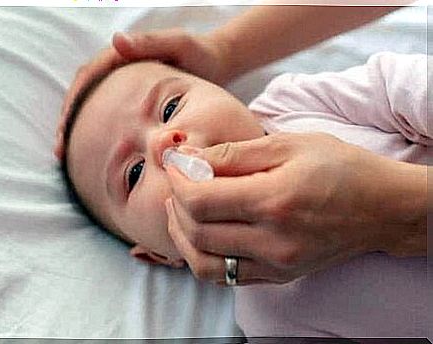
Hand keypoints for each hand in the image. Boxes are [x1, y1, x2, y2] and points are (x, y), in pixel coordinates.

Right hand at [54, 29, 230, 159]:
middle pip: (82, 97)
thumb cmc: (199, 53)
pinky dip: (100, 134)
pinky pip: (110, 118)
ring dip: (79, 132)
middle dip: (68, 123)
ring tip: (69, 159)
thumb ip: (150, 43)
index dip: (72, 105)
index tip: (64, 129)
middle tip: (59, 152)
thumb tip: (115, 41)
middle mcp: (116, 71)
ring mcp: (124, 88)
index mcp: (121, 56)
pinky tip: (98, 155)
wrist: (217, 63)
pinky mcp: (134, 102)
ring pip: (93, 109)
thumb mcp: (178, 43)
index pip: (86, 79)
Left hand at [164, 132, 424, 284]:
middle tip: (178, 180)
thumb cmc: (340, 167)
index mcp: (274, 201)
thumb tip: (188, 156)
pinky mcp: (279, 276)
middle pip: (197, 231)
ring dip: (182, 235)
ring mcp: (276, 264)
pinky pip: (226, 276)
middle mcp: (272, 240)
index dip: (178, 179)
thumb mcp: (288, 144)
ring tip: (180, 209)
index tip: (176, 162)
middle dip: (176, 203)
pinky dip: (203, 256)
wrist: (383, 207)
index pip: (201, 200)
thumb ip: (233, 153)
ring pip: (204, 262)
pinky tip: (203, 232)